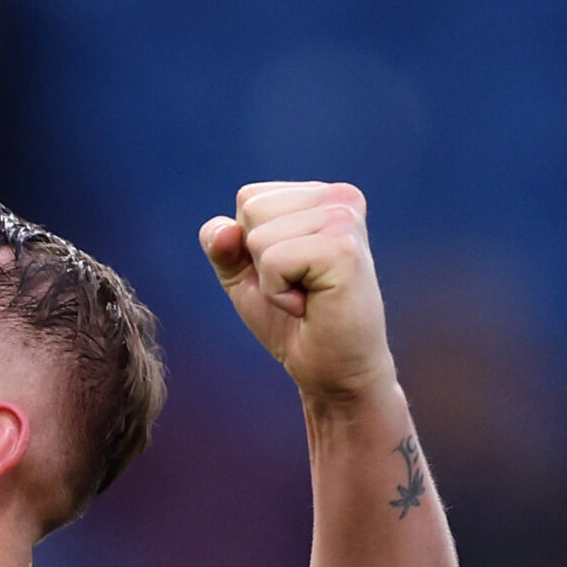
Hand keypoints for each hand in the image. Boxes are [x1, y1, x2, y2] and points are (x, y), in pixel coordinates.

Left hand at [200, 181, 395, 406]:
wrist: (331, 370)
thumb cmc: (292, 321)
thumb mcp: (244, 275)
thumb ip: (221, 243)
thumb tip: (224, 230)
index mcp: (322, 195)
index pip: (249, 198)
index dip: (249, 247)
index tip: (289, 273)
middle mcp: (340, 198)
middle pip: (251, 209)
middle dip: (258, 261)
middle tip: (299, 287)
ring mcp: (345, 220)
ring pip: (258, 237)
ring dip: (270, 280)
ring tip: (307, 296)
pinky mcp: (343, 249)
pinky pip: (273, 261)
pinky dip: (278, 294)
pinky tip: (311, 304)